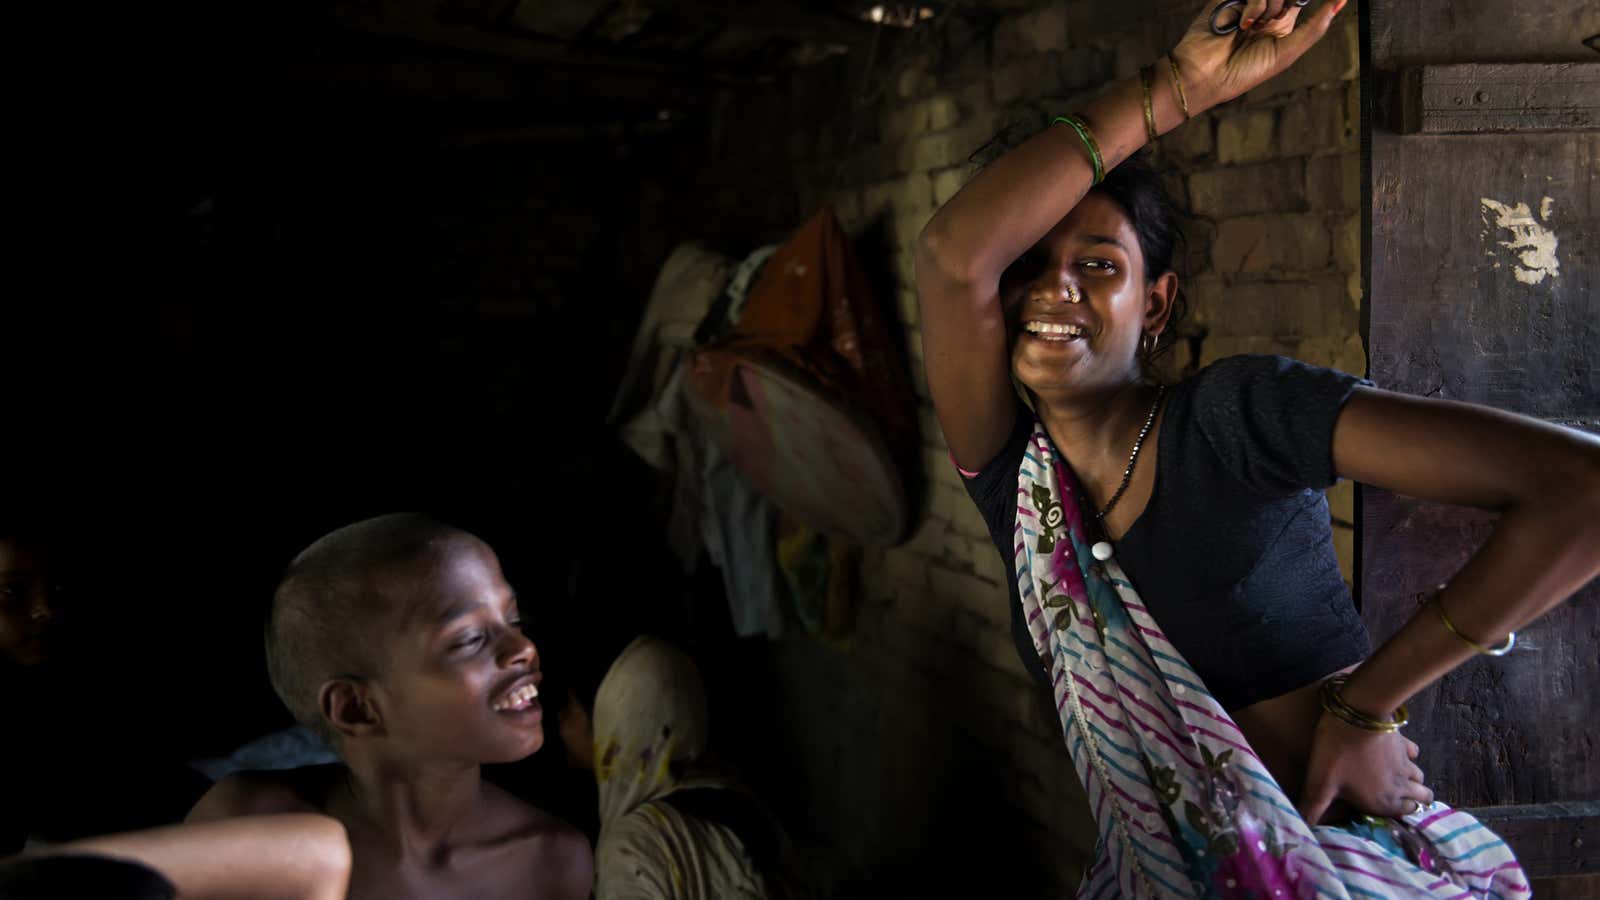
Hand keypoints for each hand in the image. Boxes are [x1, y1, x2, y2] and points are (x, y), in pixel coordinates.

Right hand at [1170, 0, 1345, 112]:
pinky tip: (1243, 25)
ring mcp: (1247, 2)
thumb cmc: (1244, 72)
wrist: (1206, 74)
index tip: (1292, 12)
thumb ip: (1315, 27)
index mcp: (1281, 24)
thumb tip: (1341, 2)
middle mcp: (1264, 11)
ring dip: (1268, 7)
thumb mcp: (1287, 52)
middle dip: (1284, 4)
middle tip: (1271, 22)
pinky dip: (1253, 6)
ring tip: (1252, 28)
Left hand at [1297, 710, 1433, 824]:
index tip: (1389, 811)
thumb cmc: (1338, 753)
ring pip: (1419, 777)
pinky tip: (1395, 753)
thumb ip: (1313, 809)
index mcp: (1385, 801)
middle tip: (1398, 796)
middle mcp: (1401, 786)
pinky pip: (1413, 753)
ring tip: (1397, 779)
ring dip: (1412, 780)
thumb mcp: (1320, 784)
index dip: (1399, 814)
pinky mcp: (1404, 742)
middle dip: (1414, 799)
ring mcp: (1406, 763)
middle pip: (1421, 798)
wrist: (1357, 716)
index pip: (1406, 815)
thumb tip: (1303, 828)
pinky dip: (1407, 756)